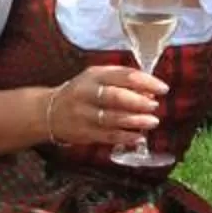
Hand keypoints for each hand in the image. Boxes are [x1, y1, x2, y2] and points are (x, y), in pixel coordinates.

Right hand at [43, 64, 166, 150]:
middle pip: (115, 97)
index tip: (163, 88)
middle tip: (155, 105)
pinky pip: (106, 135)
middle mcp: (87, 93)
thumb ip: (122, 81)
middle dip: (138, 102)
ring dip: (135, 121)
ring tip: (152, 122)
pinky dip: (124, 137)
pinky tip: (138, 137)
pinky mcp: (83, 132)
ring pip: (111, 118)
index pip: (123, 75)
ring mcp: (83, 114)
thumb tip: (150, 90)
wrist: (49, 111)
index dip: (145, 82)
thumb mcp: (98, 79)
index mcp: (94, 75)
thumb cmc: (82, 92)